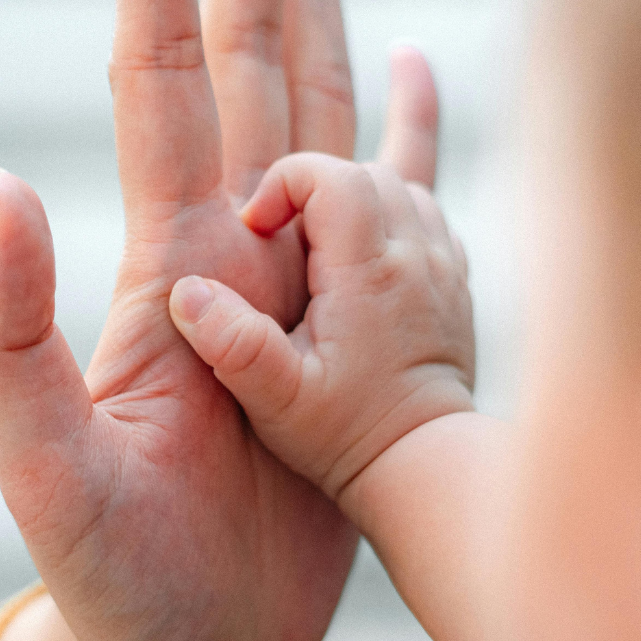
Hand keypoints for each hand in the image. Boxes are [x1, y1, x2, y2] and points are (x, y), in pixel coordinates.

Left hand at [0, 0, 442, 640]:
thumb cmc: (111, 581)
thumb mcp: (47, 468)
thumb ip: (10, 338)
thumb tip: (2, 187)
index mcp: (169, 264)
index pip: (158, 80)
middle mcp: (227, 249)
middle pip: (239, 64)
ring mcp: (283, 283)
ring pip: (304, 106)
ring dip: (307, 4)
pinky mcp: (336, 330)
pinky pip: (380, 202)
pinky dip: (396, 128)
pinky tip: (404, 65)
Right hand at [167, 153, 473, 509]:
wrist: (427, 467)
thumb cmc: (347, 437)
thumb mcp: (277, 399)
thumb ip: (231, 343)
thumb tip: (185, 290)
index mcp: (369, 273)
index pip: (331, 177)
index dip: (283, 184)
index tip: (256, 230)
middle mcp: (415, 257)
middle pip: (365, 172)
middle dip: (314, 187)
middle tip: (280, 240)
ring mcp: (443, 267)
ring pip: (402, 186)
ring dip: (355, 200)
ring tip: (318, 246)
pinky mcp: (455, 283)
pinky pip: (428, 216)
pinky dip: (392, 219)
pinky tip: (365, 254)